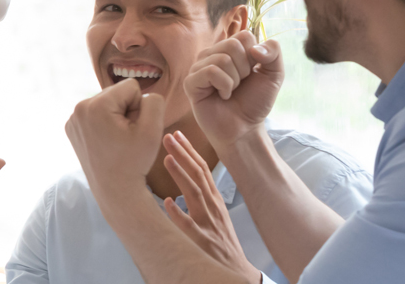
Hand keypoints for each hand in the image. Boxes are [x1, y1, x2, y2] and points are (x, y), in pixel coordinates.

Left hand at [64, 78, 166, 193]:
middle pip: (117, 93)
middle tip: (125, 138)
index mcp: (96, 105)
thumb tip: (143, 94)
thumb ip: (154, 101)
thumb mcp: (153, 129)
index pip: (131, 87)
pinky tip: (107, 142)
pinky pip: (96, 114)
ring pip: (107, 103)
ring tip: (117, 140)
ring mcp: (73, 119)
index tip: (133, 130)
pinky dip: (104, 124)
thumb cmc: (135, 161)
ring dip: (116, 117)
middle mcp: (79, 108)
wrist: (115, 190)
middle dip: (126, 111)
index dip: (139, 108)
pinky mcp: (72, 128)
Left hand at [161, 132, 262, 282]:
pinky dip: (178, 214)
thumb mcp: (215, 214)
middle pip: (198, 175)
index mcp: (214, 200)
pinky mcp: (203, 242)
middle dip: (183, 154)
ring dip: (181, 175)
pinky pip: (189, 227)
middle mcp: (212, 207)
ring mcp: (208, 224)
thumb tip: (183, 179)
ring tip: (167, 158)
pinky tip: (167, 202)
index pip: (203, 169)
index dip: (190, 151)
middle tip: (168, 136)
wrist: (237, 271)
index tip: (177, 134)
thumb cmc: (222, 241)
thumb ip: (202, 196)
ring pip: (195, 195)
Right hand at [185, 32, 282, 152]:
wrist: (245, 128)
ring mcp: (199, 68)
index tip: (252, 73)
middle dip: (244, 69)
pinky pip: (211, 72)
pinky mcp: (191, 82)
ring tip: (230, 91)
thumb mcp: (274, 75)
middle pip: (233, 45)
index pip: (245, 36)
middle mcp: (212, 55)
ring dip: (234, 80)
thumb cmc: (255, 102)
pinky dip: (224, 86)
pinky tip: (222, 96)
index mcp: (229, 50)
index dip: (254, 56)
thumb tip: (255, 48)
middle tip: (240, 84)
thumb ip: (274, 53)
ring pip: (222, 59)